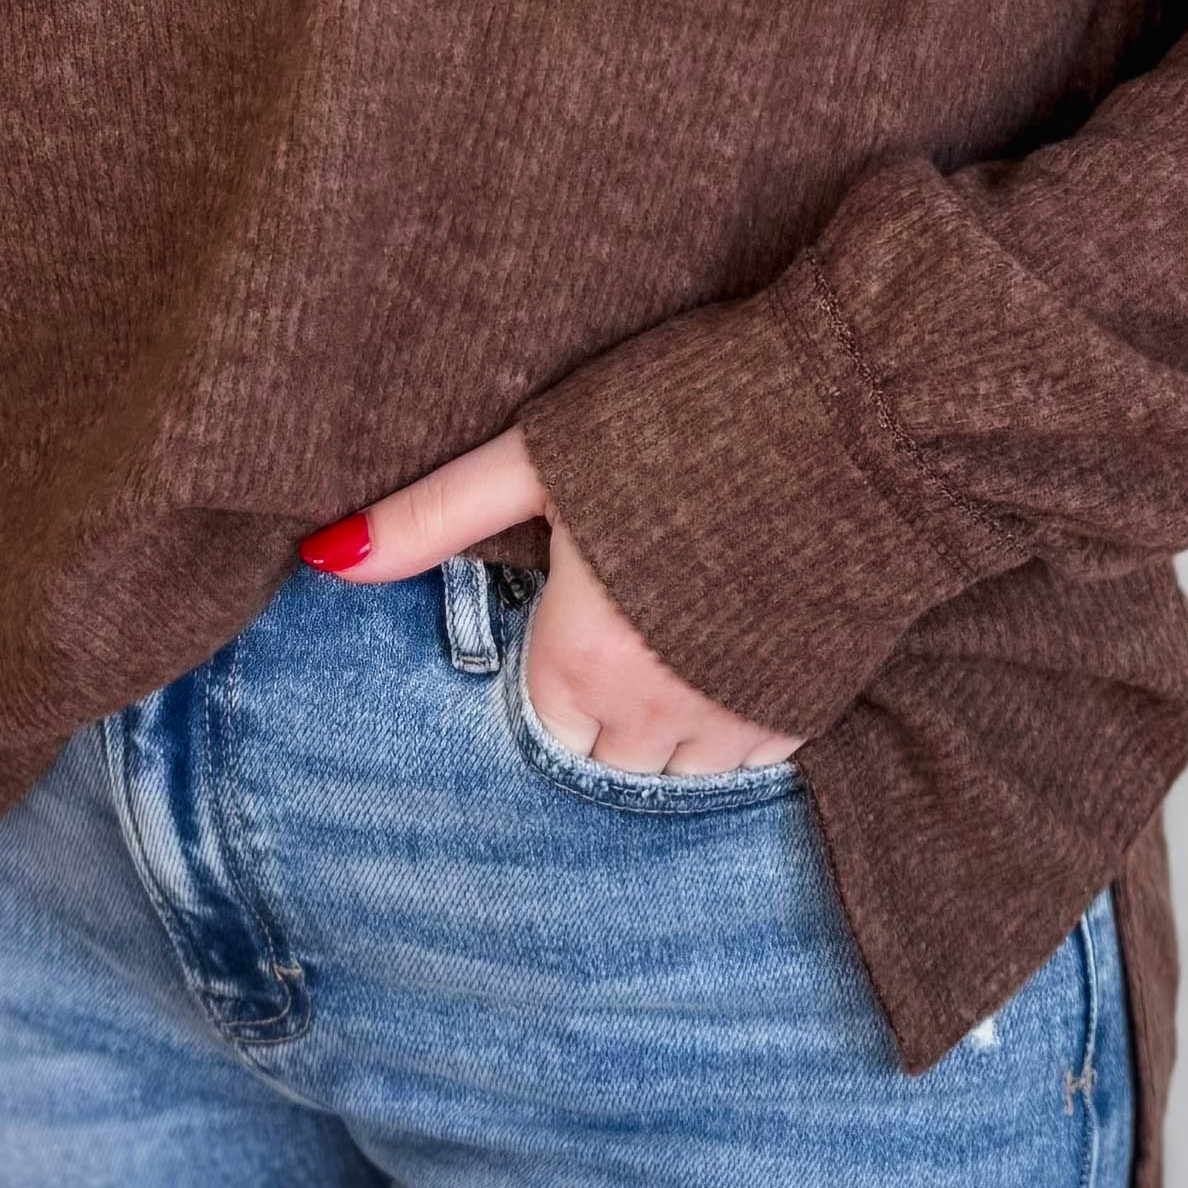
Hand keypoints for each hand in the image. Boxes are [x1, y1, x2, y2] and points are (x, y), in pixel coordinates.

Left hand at [301, 438, 801, 781]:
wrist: (864, 415)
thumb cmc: (693, 418)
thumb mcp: (539, 454)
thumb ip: (431, 518)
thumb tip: (323, 557)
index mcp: (582, 662)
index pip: (534, 724)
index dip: (545, 666)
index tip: (567, 609)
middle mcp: (658, 718)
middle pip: (599, 760)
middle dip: (598, 708)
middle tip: (620, 619)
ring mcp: (739, 724)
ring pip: (675, 772)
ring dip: (662, 724)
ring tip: (672, 632)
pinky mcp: (809, 709)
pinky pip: (748, 760)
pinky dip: (728, 719)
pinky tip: (730, 641)